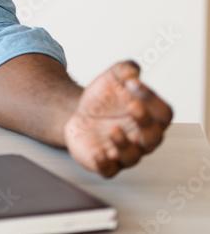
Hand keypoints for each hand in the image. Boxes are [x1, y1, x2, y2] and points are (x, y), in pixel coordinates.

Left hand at [64, 60, 171, 176]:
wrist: (77, 113)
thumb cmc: (105, 98)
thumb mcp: (113, 78)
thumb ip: (125, 70)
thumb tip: (133, 71)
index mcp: (151, 118)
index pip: (163, 112)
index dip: (152, 98)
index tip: (132, 83)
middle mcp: (142, 139)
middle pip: (153, 137)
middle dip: (145, 123)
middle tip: (133, 107)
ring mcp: (124, 153)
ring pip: (132, 157)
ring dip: (124, 145)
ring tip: (113, 130)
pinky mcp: (105, 163)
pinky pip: (108, 170)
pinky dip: (104, 164)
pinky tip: (98, 153)